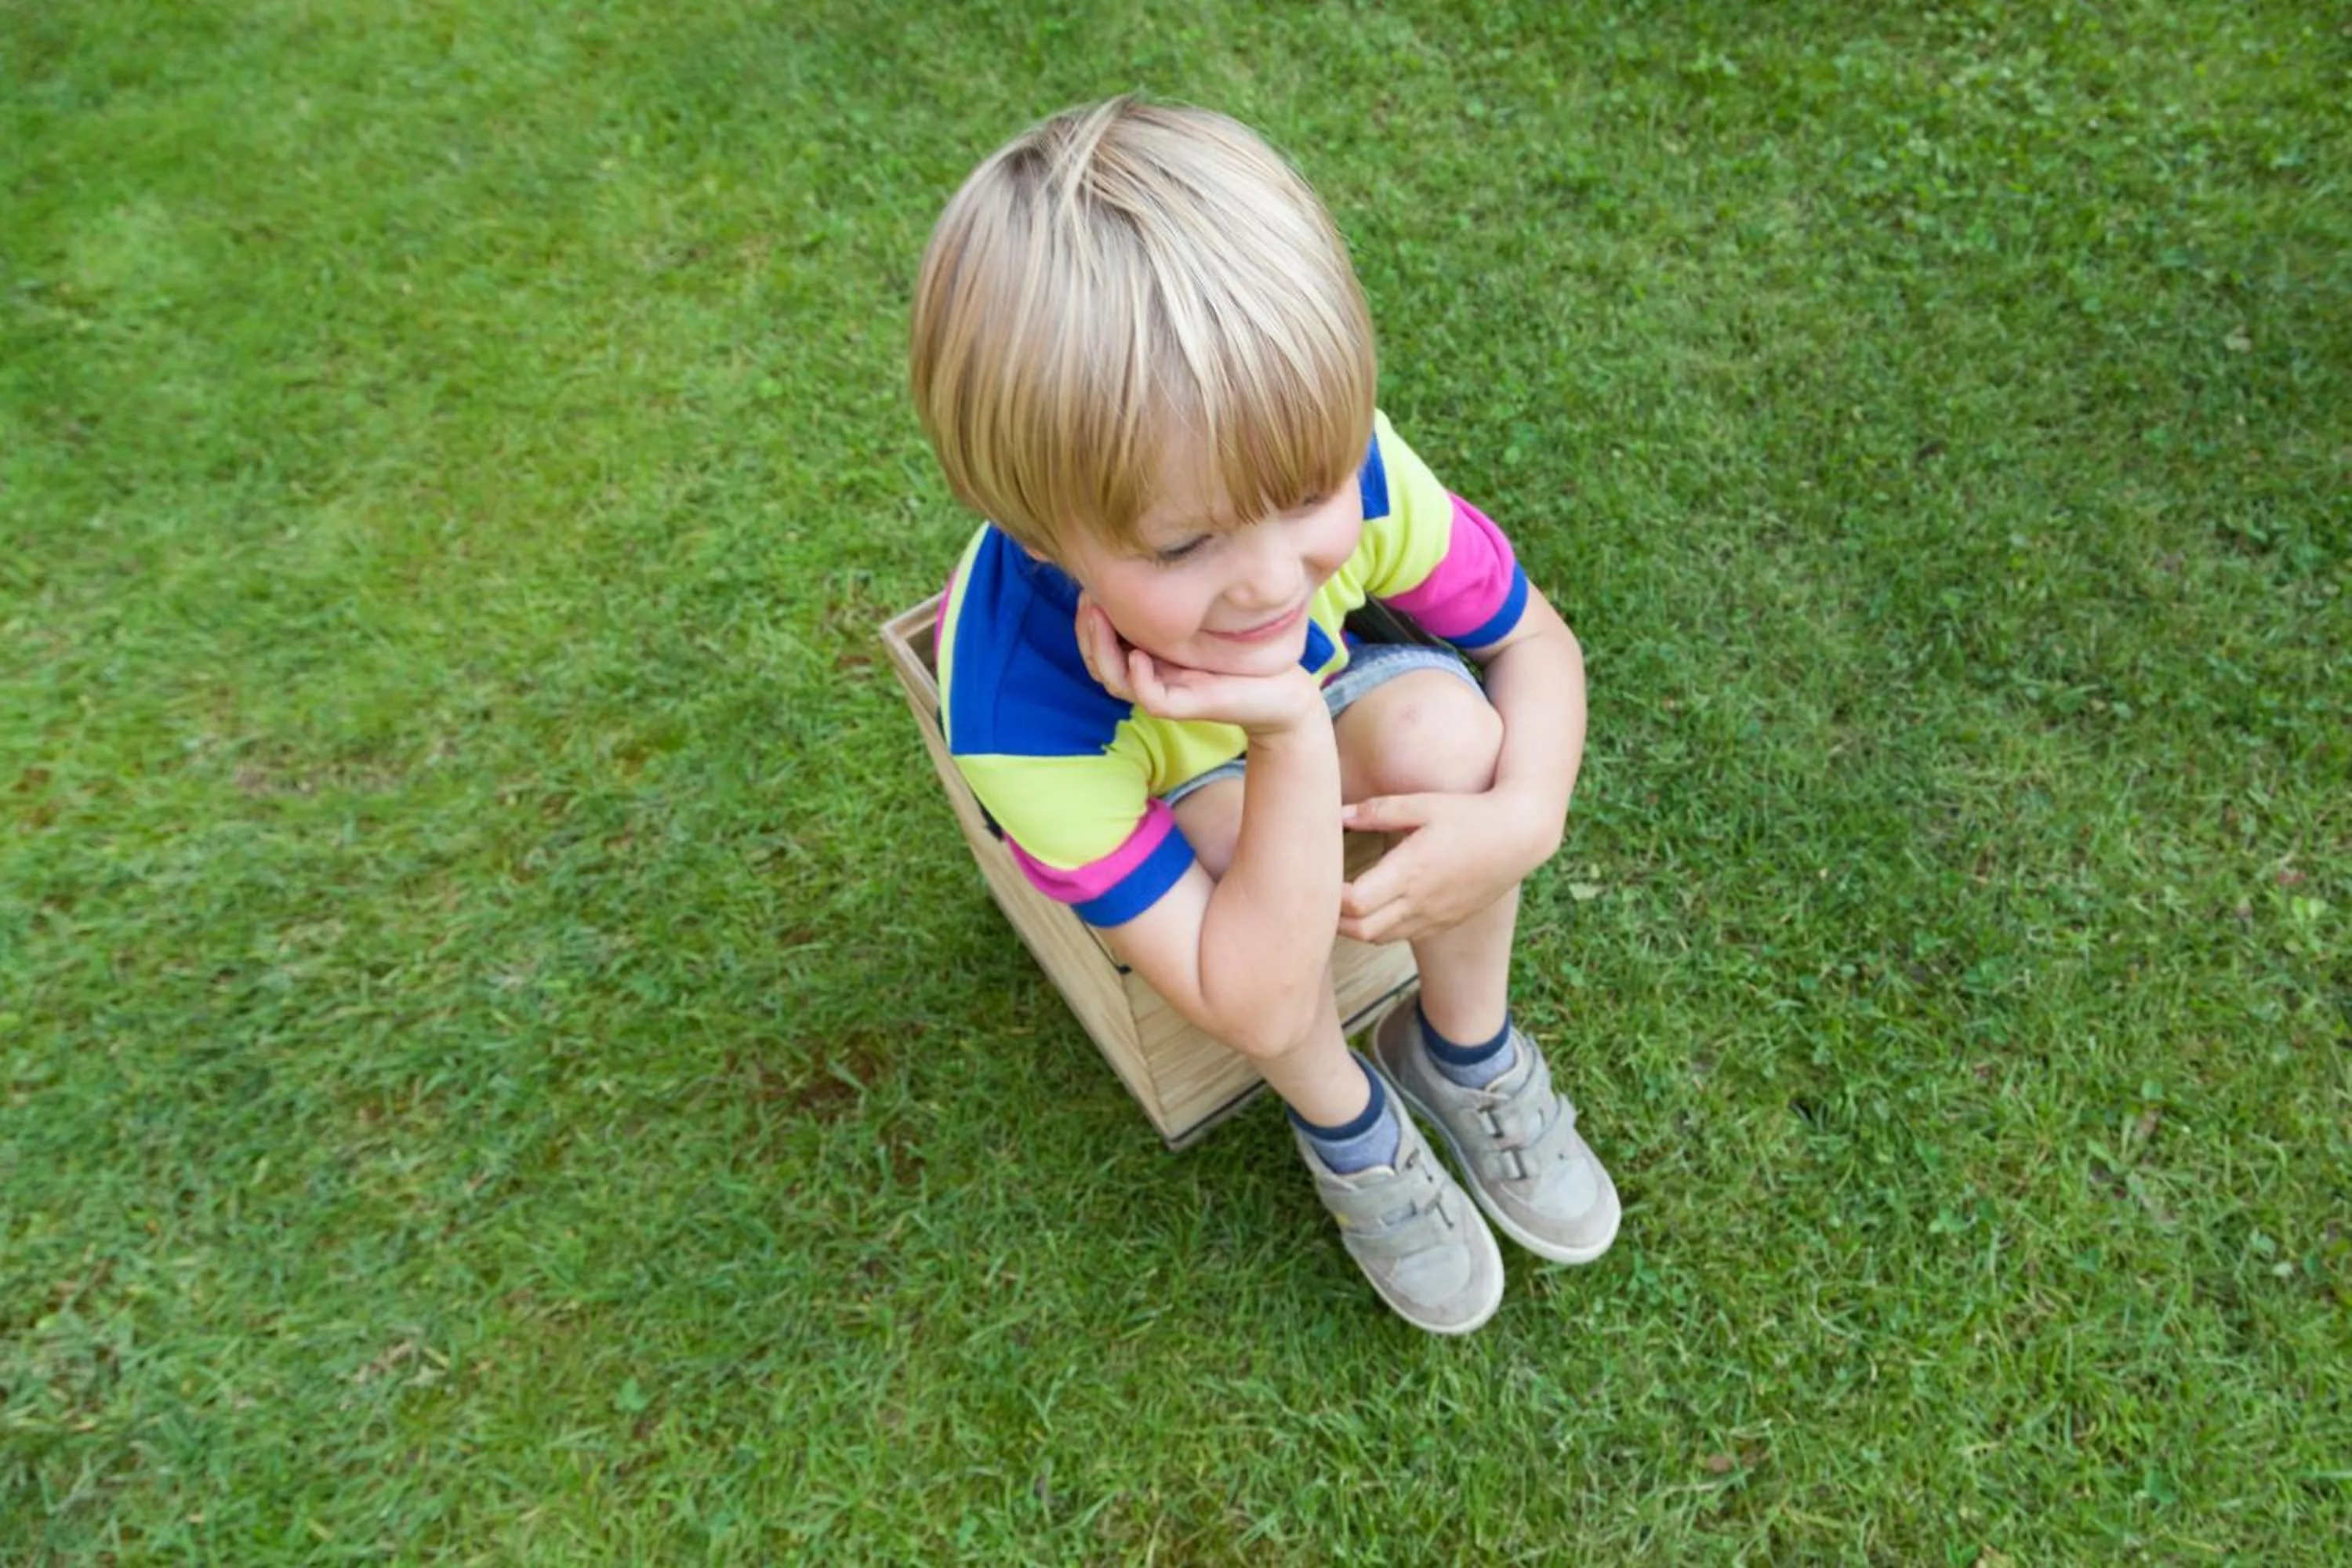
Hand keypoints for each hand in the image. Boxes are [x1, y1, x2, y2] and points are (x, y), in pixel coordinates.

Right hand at [1076, 597, 1324, 738]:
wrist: (1282, 685)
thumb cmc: (1242, 646)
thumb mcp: (1201, 611)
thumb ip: (1173, 595)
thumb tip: (1144, 550)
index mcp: (1147, 655)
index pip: (1099, 644)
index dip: (1086, 620)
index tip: (1088, 588)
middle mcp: (1150, 675)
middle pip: (1099, 662)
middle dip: (1086, 632)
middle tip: (1088, 600)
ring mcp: (1167, 691)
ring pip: (1115, 681)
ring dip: (1102, 651)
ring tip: (1101, 618)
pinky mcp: (1187, 706)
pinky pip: (1151, 698)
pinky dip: (1138, 680)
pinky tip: (1137, 655)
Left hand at [1337, 786, 1557, 943]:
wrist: (1520, 836)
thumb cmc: (1469, 813)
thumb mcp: (1422, 804)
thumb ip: (1376, 811)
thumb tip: (1335, 813)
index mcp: (1410, 871)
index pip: (1353, 903)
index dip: (1329, 895)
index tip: (1320, 875)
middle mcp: (1420, 902)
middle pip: (1360, 930)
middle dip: (1334, 919)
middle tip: (1320, 896)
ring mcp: (1434, 917)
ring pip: (1379, 938)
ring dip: (1355, 926)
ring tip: (1341, 903)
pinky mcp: (1445, 922)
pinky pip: (1401, 936)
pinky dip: (1379, 928)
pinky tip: (1373, 906)